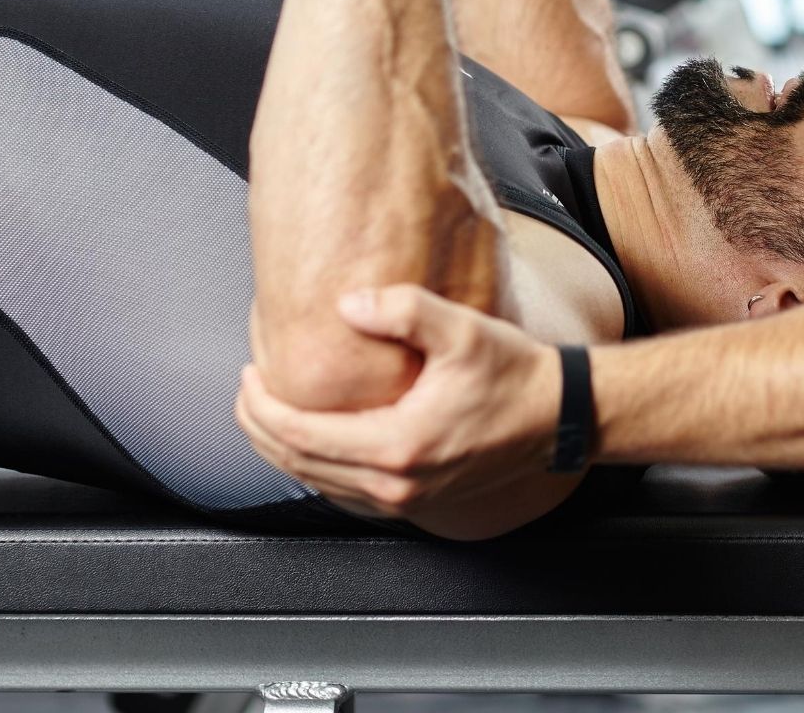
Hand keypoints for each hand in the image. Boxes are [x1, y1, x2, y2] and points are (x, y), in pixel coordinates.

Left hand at [234, 284, 563, 520]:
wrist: (558, 414)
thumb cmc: (515, 375)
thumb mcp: (462, 330)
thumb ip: (402, 310)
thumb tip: (347, 304)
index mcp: (399, 445)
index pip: (301, 434)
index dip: (263, 406)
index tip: (248, 376)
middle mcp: (396, 483)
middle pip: (297, 465)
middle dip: (260, 428)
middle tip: (245, 392)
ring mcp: (405, 498)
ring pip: (317, 483)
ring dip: (283, 449)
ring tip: (267, 412)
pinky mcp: (415, 499)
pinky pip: (344, 490)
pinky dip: (315, 466)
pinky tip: (312, 440)